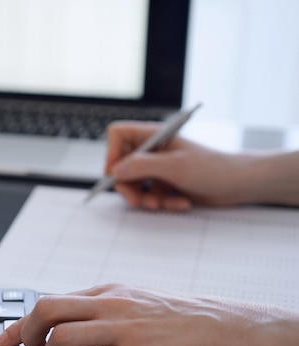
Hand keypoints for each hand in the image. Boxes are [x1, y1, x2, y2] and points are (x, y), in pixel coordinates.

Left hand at [0, 284, 298, 345]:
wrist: (226, 330)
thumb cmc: (183, 321)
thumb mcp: (136, 302)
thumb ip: (103, 310)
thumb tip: (71, 327)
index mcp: (108, 291)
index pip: (50, 300)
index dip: (20, 322)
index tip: (3, 338)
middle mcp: (109, 304)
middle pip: (46, 309)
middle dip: (28, 336)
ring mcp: (121, 328)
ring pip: (60, 337)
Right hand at [104, 121, 251, 209]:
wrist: (238, 185)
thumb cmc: (213, 168)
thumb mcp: (175, 167)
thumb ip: (142, 166)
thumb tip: (115, 170)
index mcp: (154, 135)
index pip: (118, 135)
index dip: (111, 153)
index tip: (116, 173)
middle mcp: (152, 150)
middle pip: (120, 166)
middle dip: (129, 187)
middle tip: (139, 201)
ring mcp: (157, 167)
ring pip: (132, 185)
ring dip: (145, 199)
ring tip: (161, 205)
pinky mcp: (163, 184)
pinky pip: (148, 195)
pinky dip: (160, 202)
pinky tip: (179, 202)